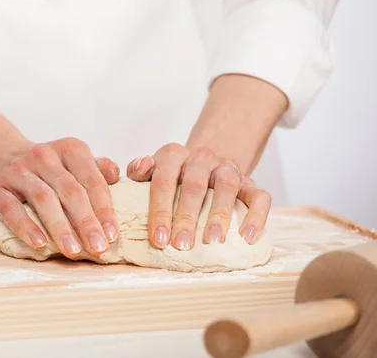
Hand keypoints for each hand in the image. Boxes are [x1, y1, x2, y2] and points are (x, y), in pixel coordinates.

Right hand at [0, 137, 119, 257]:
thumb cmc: (47, 170)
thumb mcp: (74, 163)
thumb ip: (97, 170)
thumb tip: (117, 175)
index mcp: (69, 149)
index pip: (91, 179)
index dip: (104, 208)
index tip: (112, 235)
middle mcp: (44, 156)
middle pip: (70, 190)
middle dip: (86, 222)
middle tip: (99, 247)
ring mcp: (18, 171)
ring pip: (43, 199)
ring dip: (60, 227)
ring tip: (73, 251)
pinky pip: (12, 209)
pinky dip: (27, 227)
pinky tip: (40, 244)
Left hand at [126, 144, 270, 249]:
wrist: (204, 168)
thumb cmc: (171, 179)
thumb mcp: (150, 174)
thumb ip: (138, 171)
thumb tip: (142, 166)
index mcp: (173, 154)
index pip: (164, 179)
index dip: (160, 210)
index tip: (158, 239)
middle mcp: (202, 157)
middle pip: (194, 185)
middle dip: (187, 217)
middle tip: (181, 245)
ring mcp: (228, 168)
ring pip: (227, 186)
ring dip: (219, 215)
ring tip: (211, 242)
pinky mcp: (251, 182)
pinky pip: (259, 196)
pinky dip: (256, 216)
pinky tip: (247, 237)